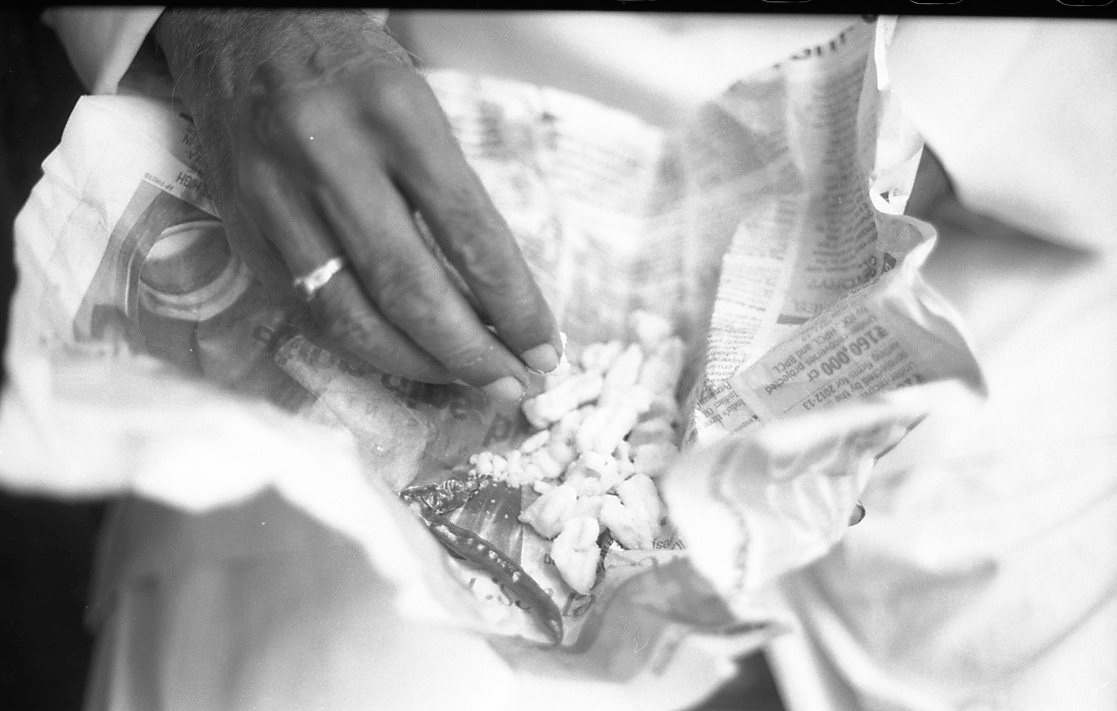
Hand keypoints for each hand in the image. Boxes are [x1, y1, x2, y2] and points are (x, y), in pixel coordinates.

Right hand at [154, 9, 561, 400]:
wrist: (244, 32)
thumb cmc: (352, 73)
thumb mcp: (419, 107)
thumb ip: (453, 194)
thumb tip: (500, 298)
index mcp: (394, 114)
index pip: (468, 232)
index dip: (513, 303)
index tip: (545, 346)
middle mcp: (328, 155)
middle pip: (409, 288)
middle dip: (470, 353)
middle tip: (514, 384)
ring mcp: (275, 196)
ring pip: (351, 315)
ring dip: (419, 365)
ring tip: (468, 381)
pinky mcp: (242, 228)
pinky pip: (309, 312)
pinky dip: (365, 347)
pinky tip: (407, 357)